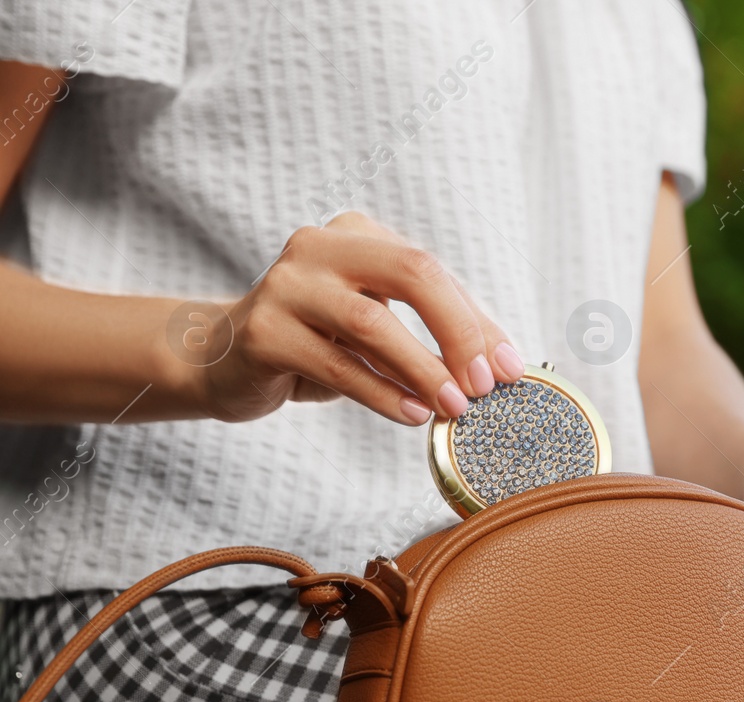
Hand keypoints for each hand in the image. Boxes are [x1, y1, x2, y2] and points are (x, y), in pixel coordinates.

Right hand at [195, 212, 523, 423]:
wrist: (221, 361)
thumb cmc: (318, 344)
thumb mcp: (380, 328)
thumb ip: (434, 334)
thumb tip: (505, 365)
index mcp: (357, 235)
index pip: (434, 271)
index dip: (478, 322)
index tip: (510, 370)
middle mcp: (318, 247)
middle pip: (412, 274)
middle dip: (458, 332)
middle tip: (484, 385)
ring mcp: (285, 285)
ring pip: (374, 324)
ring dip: (424, 370)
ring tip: (453, 407)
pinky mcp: (262, 332)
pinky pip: (337, 366)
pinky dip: (383, 394)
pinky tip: (412, 414)